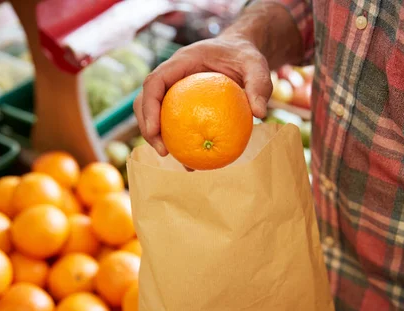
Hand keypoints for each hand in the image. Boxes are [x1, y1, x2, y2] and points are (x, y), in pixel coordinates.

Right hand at [133, 36, 271, 155]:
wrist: (241, 56)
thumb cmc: (246, 58)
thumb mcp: (257, 65)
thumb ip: (259, 84)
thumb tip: (259, 113)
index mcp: (181, 62)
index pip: (154, 81)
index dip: (149, 106)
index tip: (155, 130)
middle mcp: (172, 77)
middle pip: (144, 101)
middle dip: (147, 127)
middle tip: (163, 152)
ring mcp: (173, 91)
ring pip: (153, 115)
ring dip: (157, 138)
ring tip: (175, 159)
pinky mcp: (180, 105)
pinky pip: (171, 124)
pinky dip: (176, 141)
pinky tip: (191, 162)